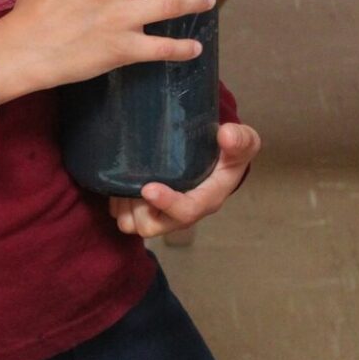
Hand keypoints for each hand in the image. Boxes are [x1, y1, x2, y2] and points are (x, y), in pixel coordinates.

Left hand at [111, 121, 262, 237]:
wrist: (217, 157)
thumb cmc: (229, 151)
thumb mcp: (243, 142)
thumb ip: (240, 140)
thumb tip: (226, 135)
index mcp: (207, 199)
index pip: (187, 211)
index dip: (167, 204)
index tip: (147, 189)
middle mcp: (184, 211)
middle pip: (154, 225)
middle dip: (137, 209)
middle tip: (124, 183)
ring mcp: (165, 212)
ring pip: (135, 224)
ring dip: (124, 208)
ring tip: (118, 181)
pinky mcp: (150, 208)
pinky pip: (126, 216)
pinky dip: (117, 204)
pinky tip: (115, 182)